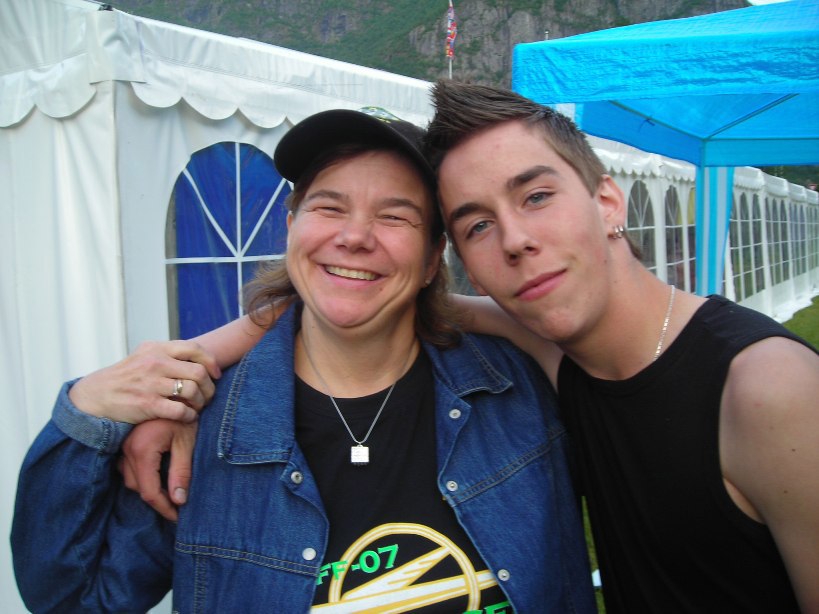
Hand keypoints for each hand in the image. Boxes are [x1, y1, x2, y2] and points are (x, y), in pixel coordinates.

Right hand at [68, 340, 220, 423]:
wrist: (95, 396)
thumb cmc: (126, 378)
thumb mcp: (144, 356)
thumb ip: (168, 354)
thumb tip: (200, 358)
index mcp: (157, 348)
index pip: (194, 348)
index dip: (211, 362)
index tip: (215, 374)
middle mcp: (155, 363)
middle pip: (198, 372)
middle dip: (210, 387)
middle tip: (208, 396)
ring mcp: (151, 383)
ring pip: (193, 391)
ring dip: (201, 402)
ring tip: (197, 407)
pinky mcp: (148, 404)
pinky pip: (181, 410)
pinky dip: (190, 416)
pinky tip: (187, 417)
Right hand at [120, 419, 197, 521]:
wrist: (172, 388)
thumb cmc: (183, 413)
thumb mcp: (185, 442)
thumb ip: (181, 472)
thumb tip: (179, 501)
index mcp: (142, 451)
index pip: (150, 492)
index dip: (164, 508)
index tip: (179, 517)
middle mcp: (127, 450)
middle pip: (138, 487)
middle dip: (157, 501)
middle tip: (176, 509)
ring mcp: (123, 446)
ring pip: (131, 479)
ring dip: (148, 488)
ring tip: (169, 496)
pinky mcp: (126, 442)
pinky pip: (129, 467)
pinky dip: (142, 476)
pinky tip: (157, 477)